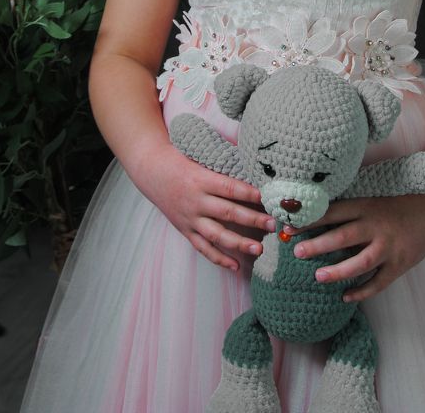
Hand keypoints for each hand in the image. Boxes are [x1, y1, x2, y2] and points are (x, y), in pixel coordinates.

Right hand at [139, 143, 275, 271]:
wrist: (151, 170)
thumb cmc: (181, 160)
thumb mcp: (201, 158)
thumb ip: (223, 167)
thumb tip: (253, 172)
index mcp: (201, 179)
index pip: (230, 188)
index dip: (250, 194)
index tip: (269, 198)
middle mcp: (196, 201)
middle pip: (228, 213)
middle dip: (253, 220)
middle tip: (273, 225)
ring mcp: (190, 218)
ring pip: (217, 235)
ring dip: (239, 244)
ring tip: (260, 249)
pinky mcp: (184, 230)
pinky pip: (203, 247)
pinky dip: (219, 258)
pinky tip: (236, 266)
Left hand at [289, 189, 424, 301]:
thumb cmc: (398, 199)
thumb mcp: (373, 195)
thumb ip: (350, 206)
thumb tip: (315, 214)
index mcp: (366, 205)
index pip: (333, 212)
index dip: (310, 220)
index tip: (288, 225)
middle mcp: (376, 225)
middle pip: (342, 236)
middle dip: (317, 244)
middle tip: (296, 251)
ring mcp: (389, 246)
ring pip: (360, 262)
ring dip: (338, 270)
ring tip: (318, 276)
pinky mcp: (401, 263)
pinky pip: (379, 281)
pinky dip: (362, 291)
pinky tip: (346, 296)